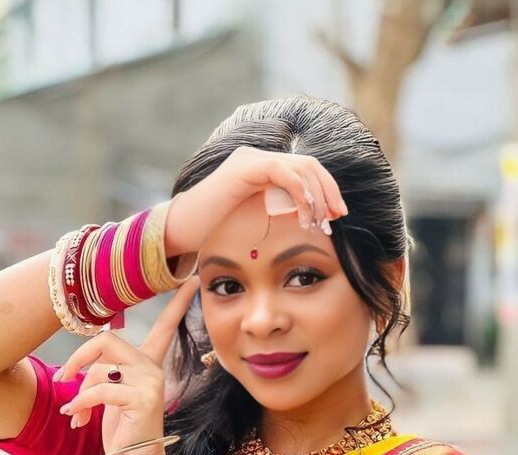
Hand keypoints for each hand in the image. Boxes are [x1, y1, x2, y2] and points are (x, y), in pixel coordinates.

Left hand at [53, 275, 199, 454]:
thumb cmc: (123, 431)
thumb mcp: (113, 396)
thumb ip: (106, 373)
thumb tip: (80, 366)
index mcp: (150, 364)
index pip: (166, 326)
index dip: (178, 302)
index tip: (192, 278)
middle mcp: (153, 369)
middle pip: (106, 340)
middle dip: (77, 358)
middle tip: (65, 379)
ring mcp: (150, 383)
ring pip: (100, 368)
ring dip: (79, 391)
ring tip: (76, 413)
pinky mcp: (141, 398)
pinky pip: (100, 389)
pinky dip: (81, 403)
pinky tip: (76, 418)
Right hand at [165, 146, 348, 256]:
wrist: (180, 230)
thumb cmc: (213, 232)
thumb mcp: (254, 221)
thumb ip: (277, 213)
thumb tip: (308, 222)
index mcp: (262, 169)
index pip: (306, 170)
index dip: (326, 190)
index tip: (337, 216)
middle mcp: (258, 158)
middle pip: (309, 165)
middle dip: (328, 191)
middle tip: (336, 217)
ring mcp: (250, 159)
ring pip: (301, 167)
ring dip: (317, 195)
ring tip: (320, 221)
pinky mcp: (244, 167)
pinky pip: (283, 173)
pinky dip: (300, 192)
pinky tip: (305, 214)